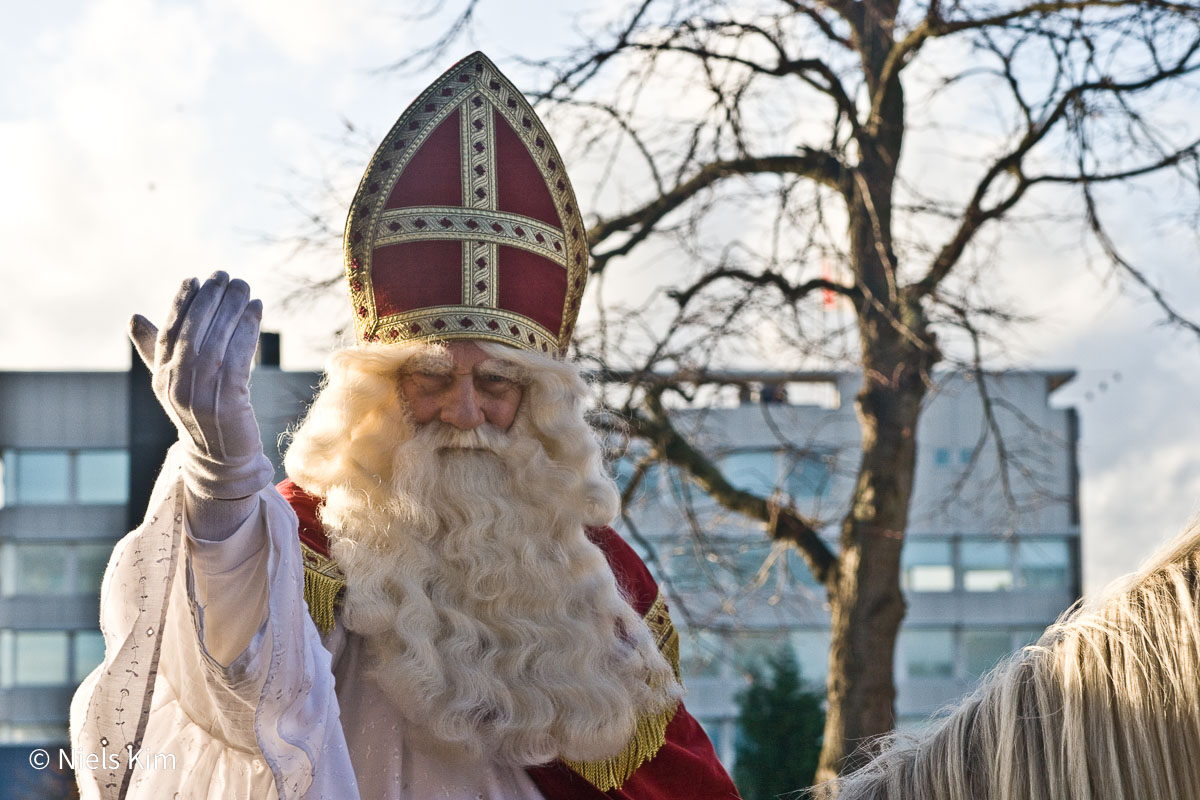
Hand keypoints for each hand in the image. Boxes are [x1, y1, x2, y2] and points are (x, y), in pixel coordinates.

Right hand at [130, 271, 273, 498]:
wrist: (221, 458)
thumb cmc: (202, 413)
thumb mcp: (176, 382)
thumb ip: (157, 350)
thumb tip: (133, 317)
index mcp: (162, 378)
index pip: (168, 332)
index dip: (179, 304)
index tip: (193, 279)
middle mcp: (177, 385)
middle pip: (193, 331)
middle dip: (209, 299)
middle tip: (224, 276)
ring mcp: (201, 394)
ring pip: (217, 340)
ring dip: (232, 309)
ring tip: (244, 288)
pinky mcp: (227, 401)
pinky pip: (238, 356)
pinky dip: (247, 330)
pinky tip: (256, 311)